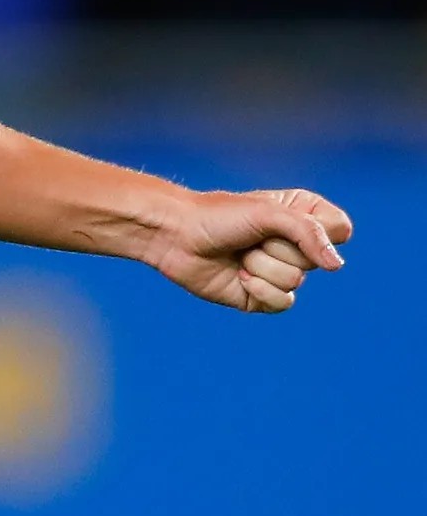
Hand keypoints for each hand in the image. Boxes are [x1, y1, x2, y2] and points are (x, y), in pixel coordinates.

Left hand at [150, 188, 352, 312]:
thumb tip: (336, 266)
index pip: (340, 230)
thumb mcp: (268, 213)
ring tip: (239, 254)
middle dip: (277, 248)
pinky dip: (259, 290)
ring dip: (261, 267)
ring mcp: (279, 271)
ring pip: (296, 281)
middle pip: (317, 260)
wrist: (174, 236)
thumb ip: (308, 233)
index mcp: (303, 216)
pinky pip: (283, 302)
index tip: (284, 219)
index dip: (316, 230)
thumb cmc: (218, 216)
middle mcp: (296, 244)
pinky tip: (239, 277)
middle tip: (249, 238)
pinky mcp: (262, 296)